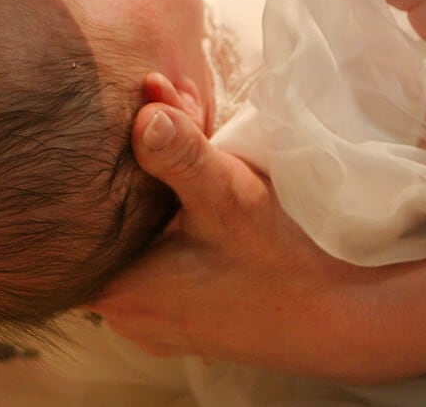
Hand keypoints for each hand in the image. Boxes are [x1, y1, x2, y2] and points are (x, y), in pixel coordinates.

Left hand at [91, 74, 373, 378]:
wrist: (340, 321)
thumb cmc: (279, 261)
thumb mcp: (228, 196)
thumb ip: (180, 152)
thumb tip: (144, 112)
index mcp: (114, 290)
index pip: (85, 211)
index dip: (110, 153)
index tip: (143, 111)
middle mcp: (122, 314)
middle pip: (113, 218)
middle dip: (141, 160)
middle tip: (174, 105)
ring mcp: (151, 320)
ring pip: (138, 234)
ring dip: (161, 185)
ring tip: (190, 129)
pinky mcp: (180, 317)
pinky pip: (160, 257)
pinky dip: (176, 218)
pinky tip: (202, 180)